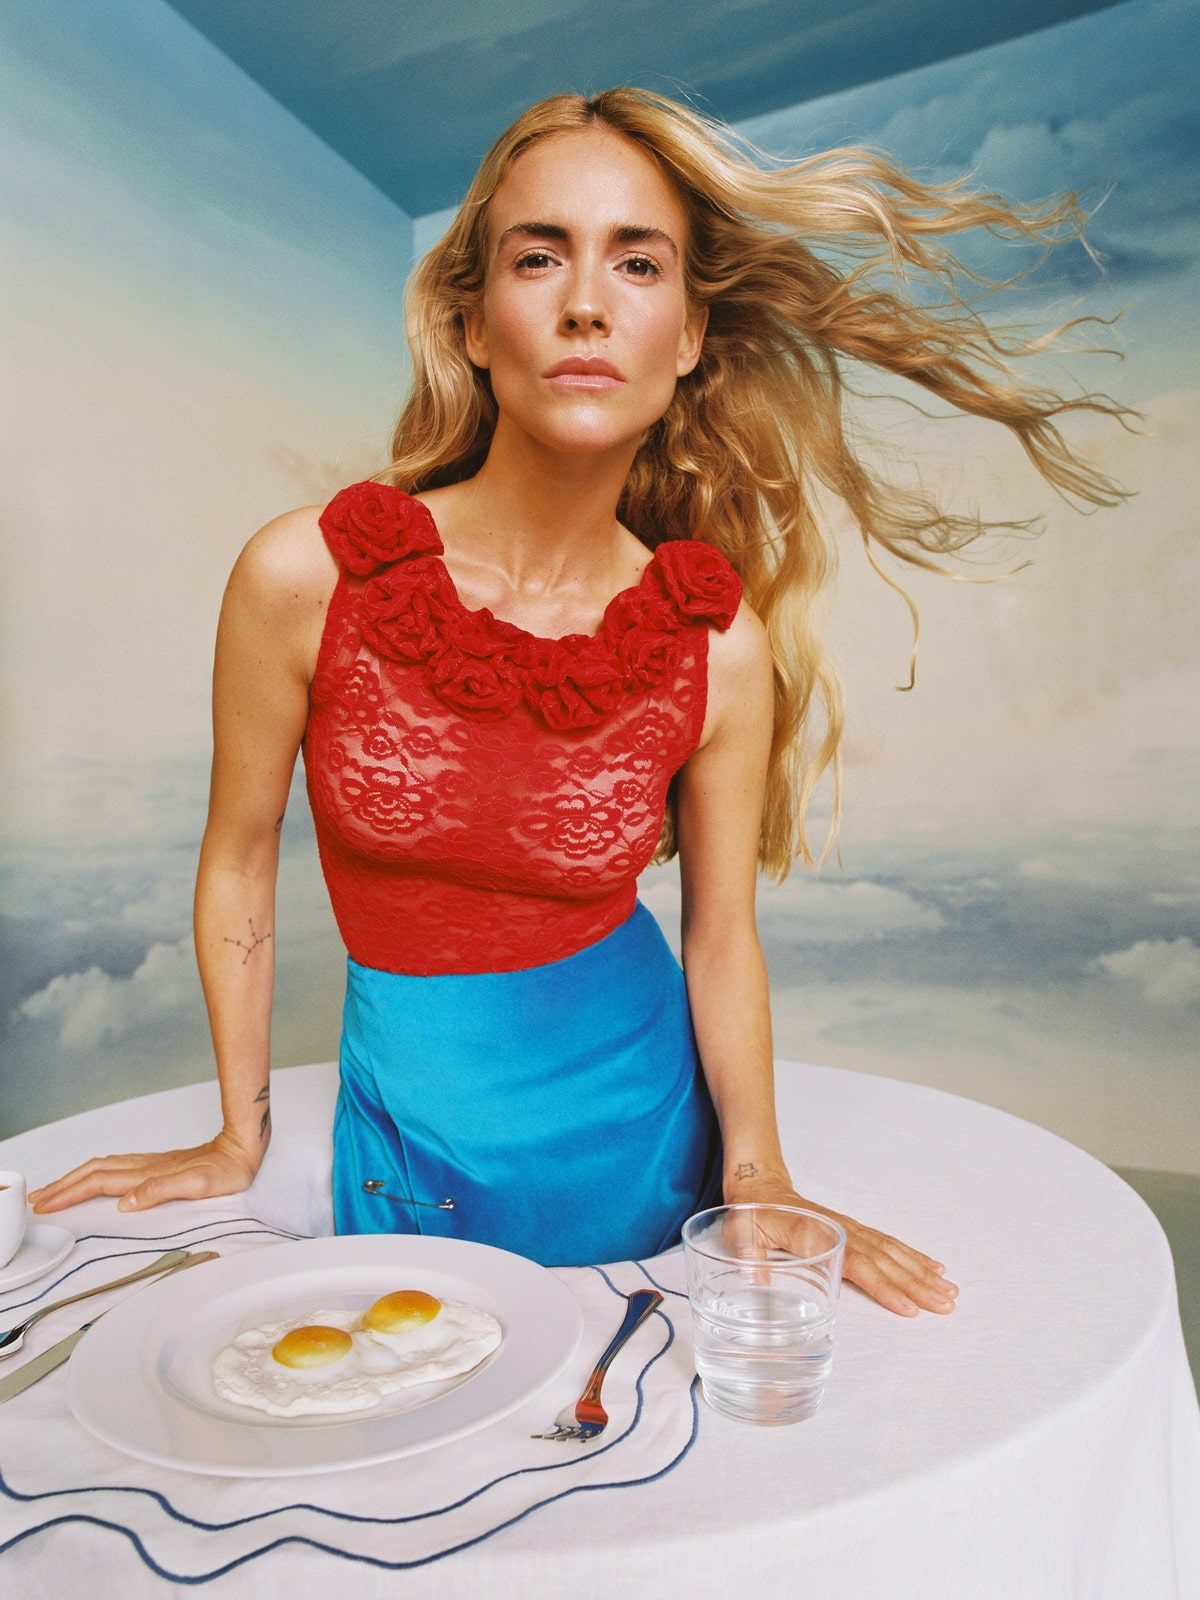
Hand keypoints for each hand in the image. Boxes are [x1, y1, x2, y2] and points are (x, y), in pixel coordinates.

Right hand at [26, 1129, 263, 1215]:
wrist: (243, 1149)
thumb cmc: (226, 1171)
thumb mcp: (199, 1186)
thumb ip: (161, 1191)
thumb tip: (125, 1203)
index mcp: (148, 1173)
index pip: (99, 1183)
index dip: (71, 1193)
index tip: (47, 1204)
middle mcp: (144, 1166)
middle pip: (92, 1173)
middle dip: (63, 1186)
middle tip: (37, 1199)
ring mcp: (149, 1164)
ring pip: (101, 1168)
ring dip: (74, 1178)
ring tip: (54, 1190)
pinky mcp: (156, 1165)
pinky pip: (114, 1168)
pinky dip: (93, 1174)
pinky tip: (92, 1178)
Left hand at [723, 1175, 958, 1316]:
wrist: (759, 1182)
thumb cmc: (750, 1211)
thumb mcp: (739, 1230)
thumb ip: (746, 1252)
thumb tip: (755, 1279)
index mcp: (814, 1232)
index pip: (856, 1262)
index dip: (882, 1285)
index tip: (908, 1307)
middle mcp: (840, 1229)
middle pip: (884, 1259)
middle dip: (916, 1284)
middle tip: (946, 1304)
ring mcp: (850, 1228)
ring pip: (892, 1251)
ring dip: (921, 1271)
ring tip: (949, 1290)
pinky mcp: (854, 1230)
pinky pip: (888, 1244)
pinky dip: (913, 1256)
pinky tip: (933, 1268)